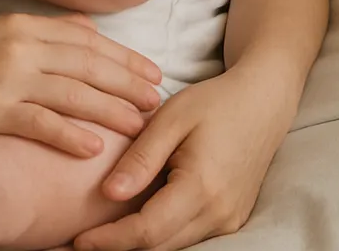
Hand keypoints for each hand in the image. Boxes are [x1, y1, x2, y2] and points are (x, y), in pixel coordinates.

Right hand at [0, 13, 161, 156]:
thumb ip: (37, 29)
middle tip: (157, 98)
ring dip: (110, 109)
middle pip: (87, 63)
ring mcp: (5, 77)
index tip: (149, 70)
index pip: (84, 38)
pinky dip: (68, 134)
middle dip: (127, 81)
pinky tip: (93, 148)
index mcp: (19, 24)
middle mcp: (17, 46)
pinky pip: (39, 122)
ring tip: (140, 125)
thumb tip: (83, 27)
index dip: (122, 55)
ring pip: (72, 92)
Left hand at [73, 63, 296, 250]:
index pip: (148, 231)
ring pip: (174, 247)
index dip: (110, 241)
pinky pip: (187, 236)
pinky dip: (157, 236)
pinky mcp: (229, 217)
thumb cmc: (214, 102)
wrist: (262, 102)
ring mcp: (228, 220)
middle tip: (76, 243)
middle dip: (118, 250)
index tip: (77, 240)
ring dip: (136, 246)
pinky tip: (131, 226)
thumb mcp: (171, 119)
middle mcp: (219, 214)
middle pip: (160, 248)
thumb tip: (109, 194)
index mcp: (202, 188)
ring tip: (97, 239)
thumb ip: (141, 158)